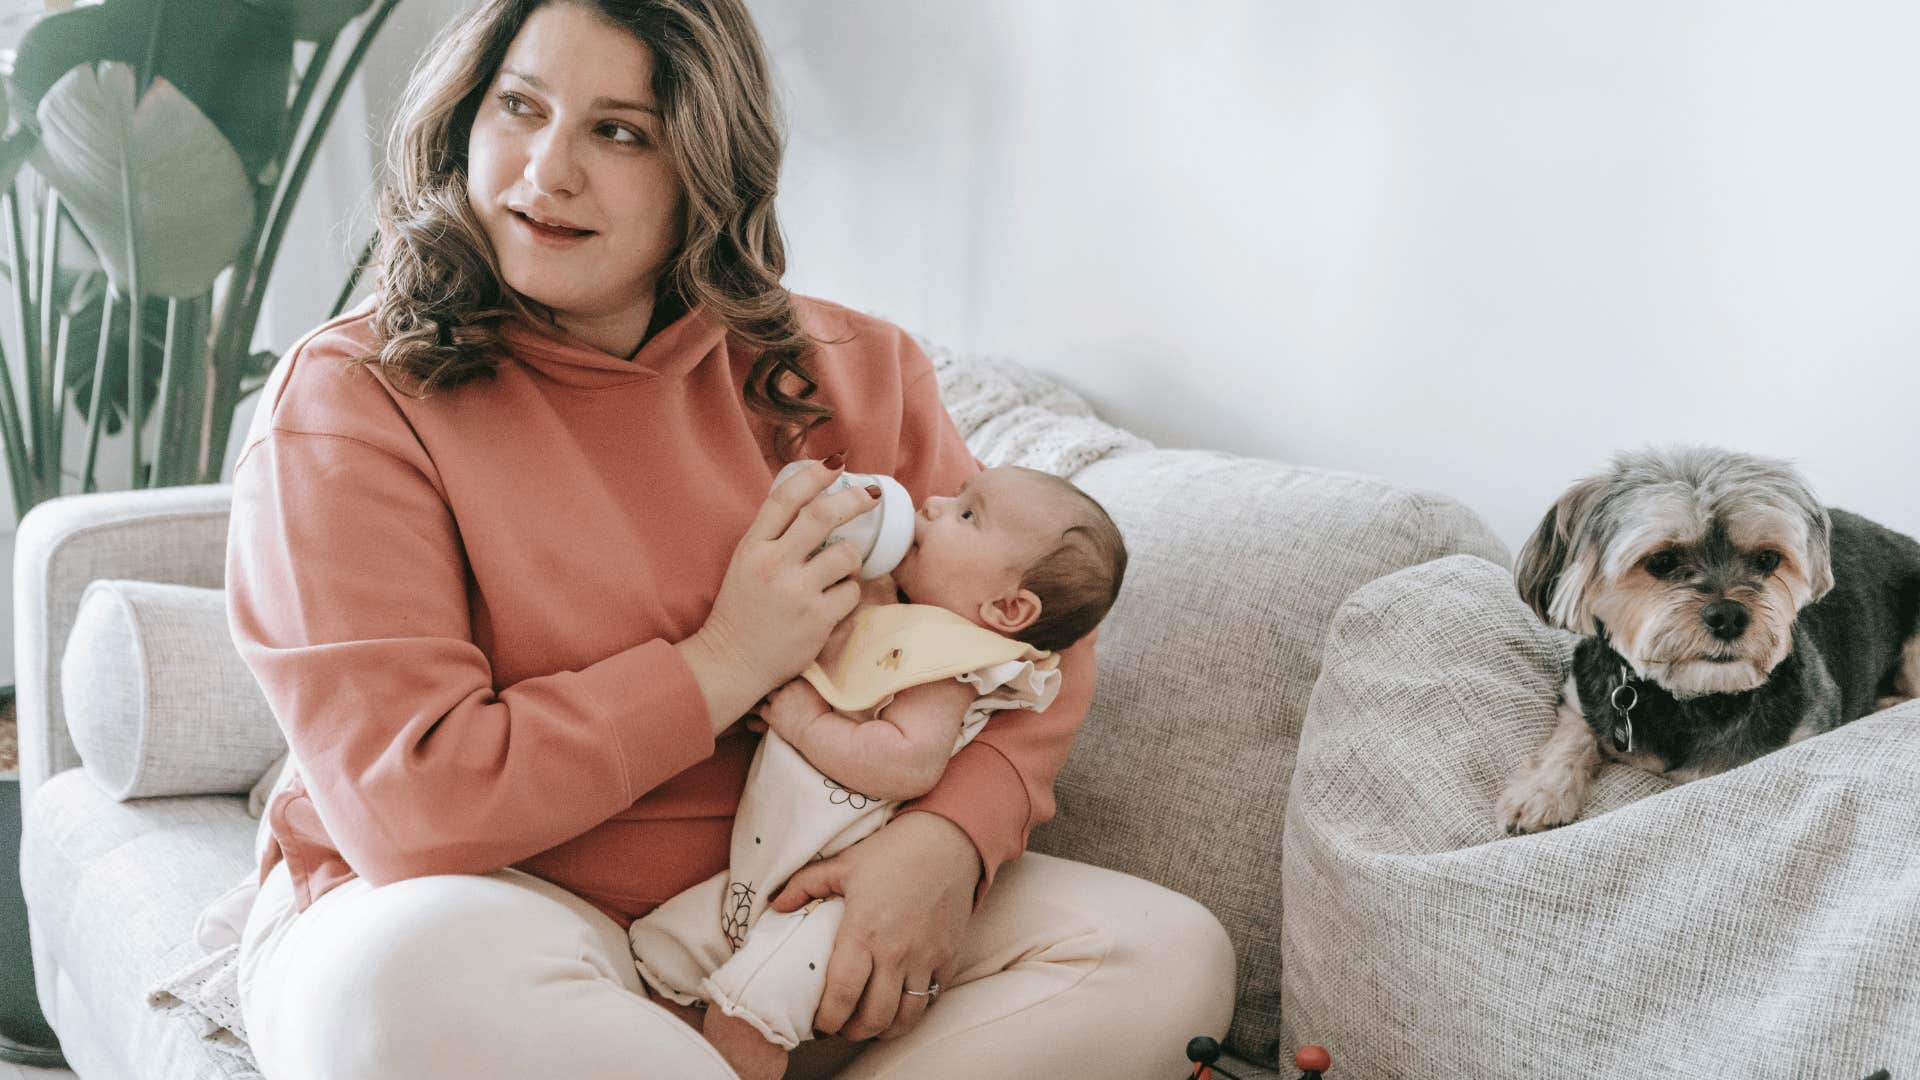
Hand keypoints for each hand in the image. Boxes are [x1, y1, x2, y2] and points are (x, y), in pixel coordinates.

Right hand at [682, 460, 879, 729]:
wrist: (733, 661)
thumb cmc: (742, 609)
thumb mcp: (746, 562)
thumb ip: (774, 535)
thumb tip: (813, 501)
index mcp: (752, 546)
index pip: (785, 498)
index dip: (814, 475)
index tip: (836, 463)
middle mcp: (773, 564)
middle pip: (822, 516)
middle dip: (854, 499)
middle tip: (871, 495)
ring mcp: (796, 592)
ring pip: (846, 554)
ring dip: (851, 558)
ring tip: (841, 568)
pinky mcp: (817, 619)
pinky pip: (852, 591)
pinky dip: (849, 592)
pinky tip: (834, 599)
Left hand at [769, 812, 978, 1041]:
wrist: (948, 841)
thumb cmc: (893, 851)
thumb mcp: (843, 863)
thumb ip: (805, 885)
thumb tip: (776, 906)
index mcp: (863, 931)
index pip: (842, 995)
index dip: (827, 1020)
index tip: (817, 1024)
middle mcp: (896, 951)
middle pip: (873, 1017)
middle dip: (852, 1032)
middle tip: (840, 1027)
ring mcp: (926, 957)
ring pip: (905, 1017)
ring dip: (884, 1028)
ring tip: (869, 1022)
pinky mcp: (949, 957)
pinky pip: (932, 998)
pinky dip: (913, 1009)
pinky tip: (899, 1003)